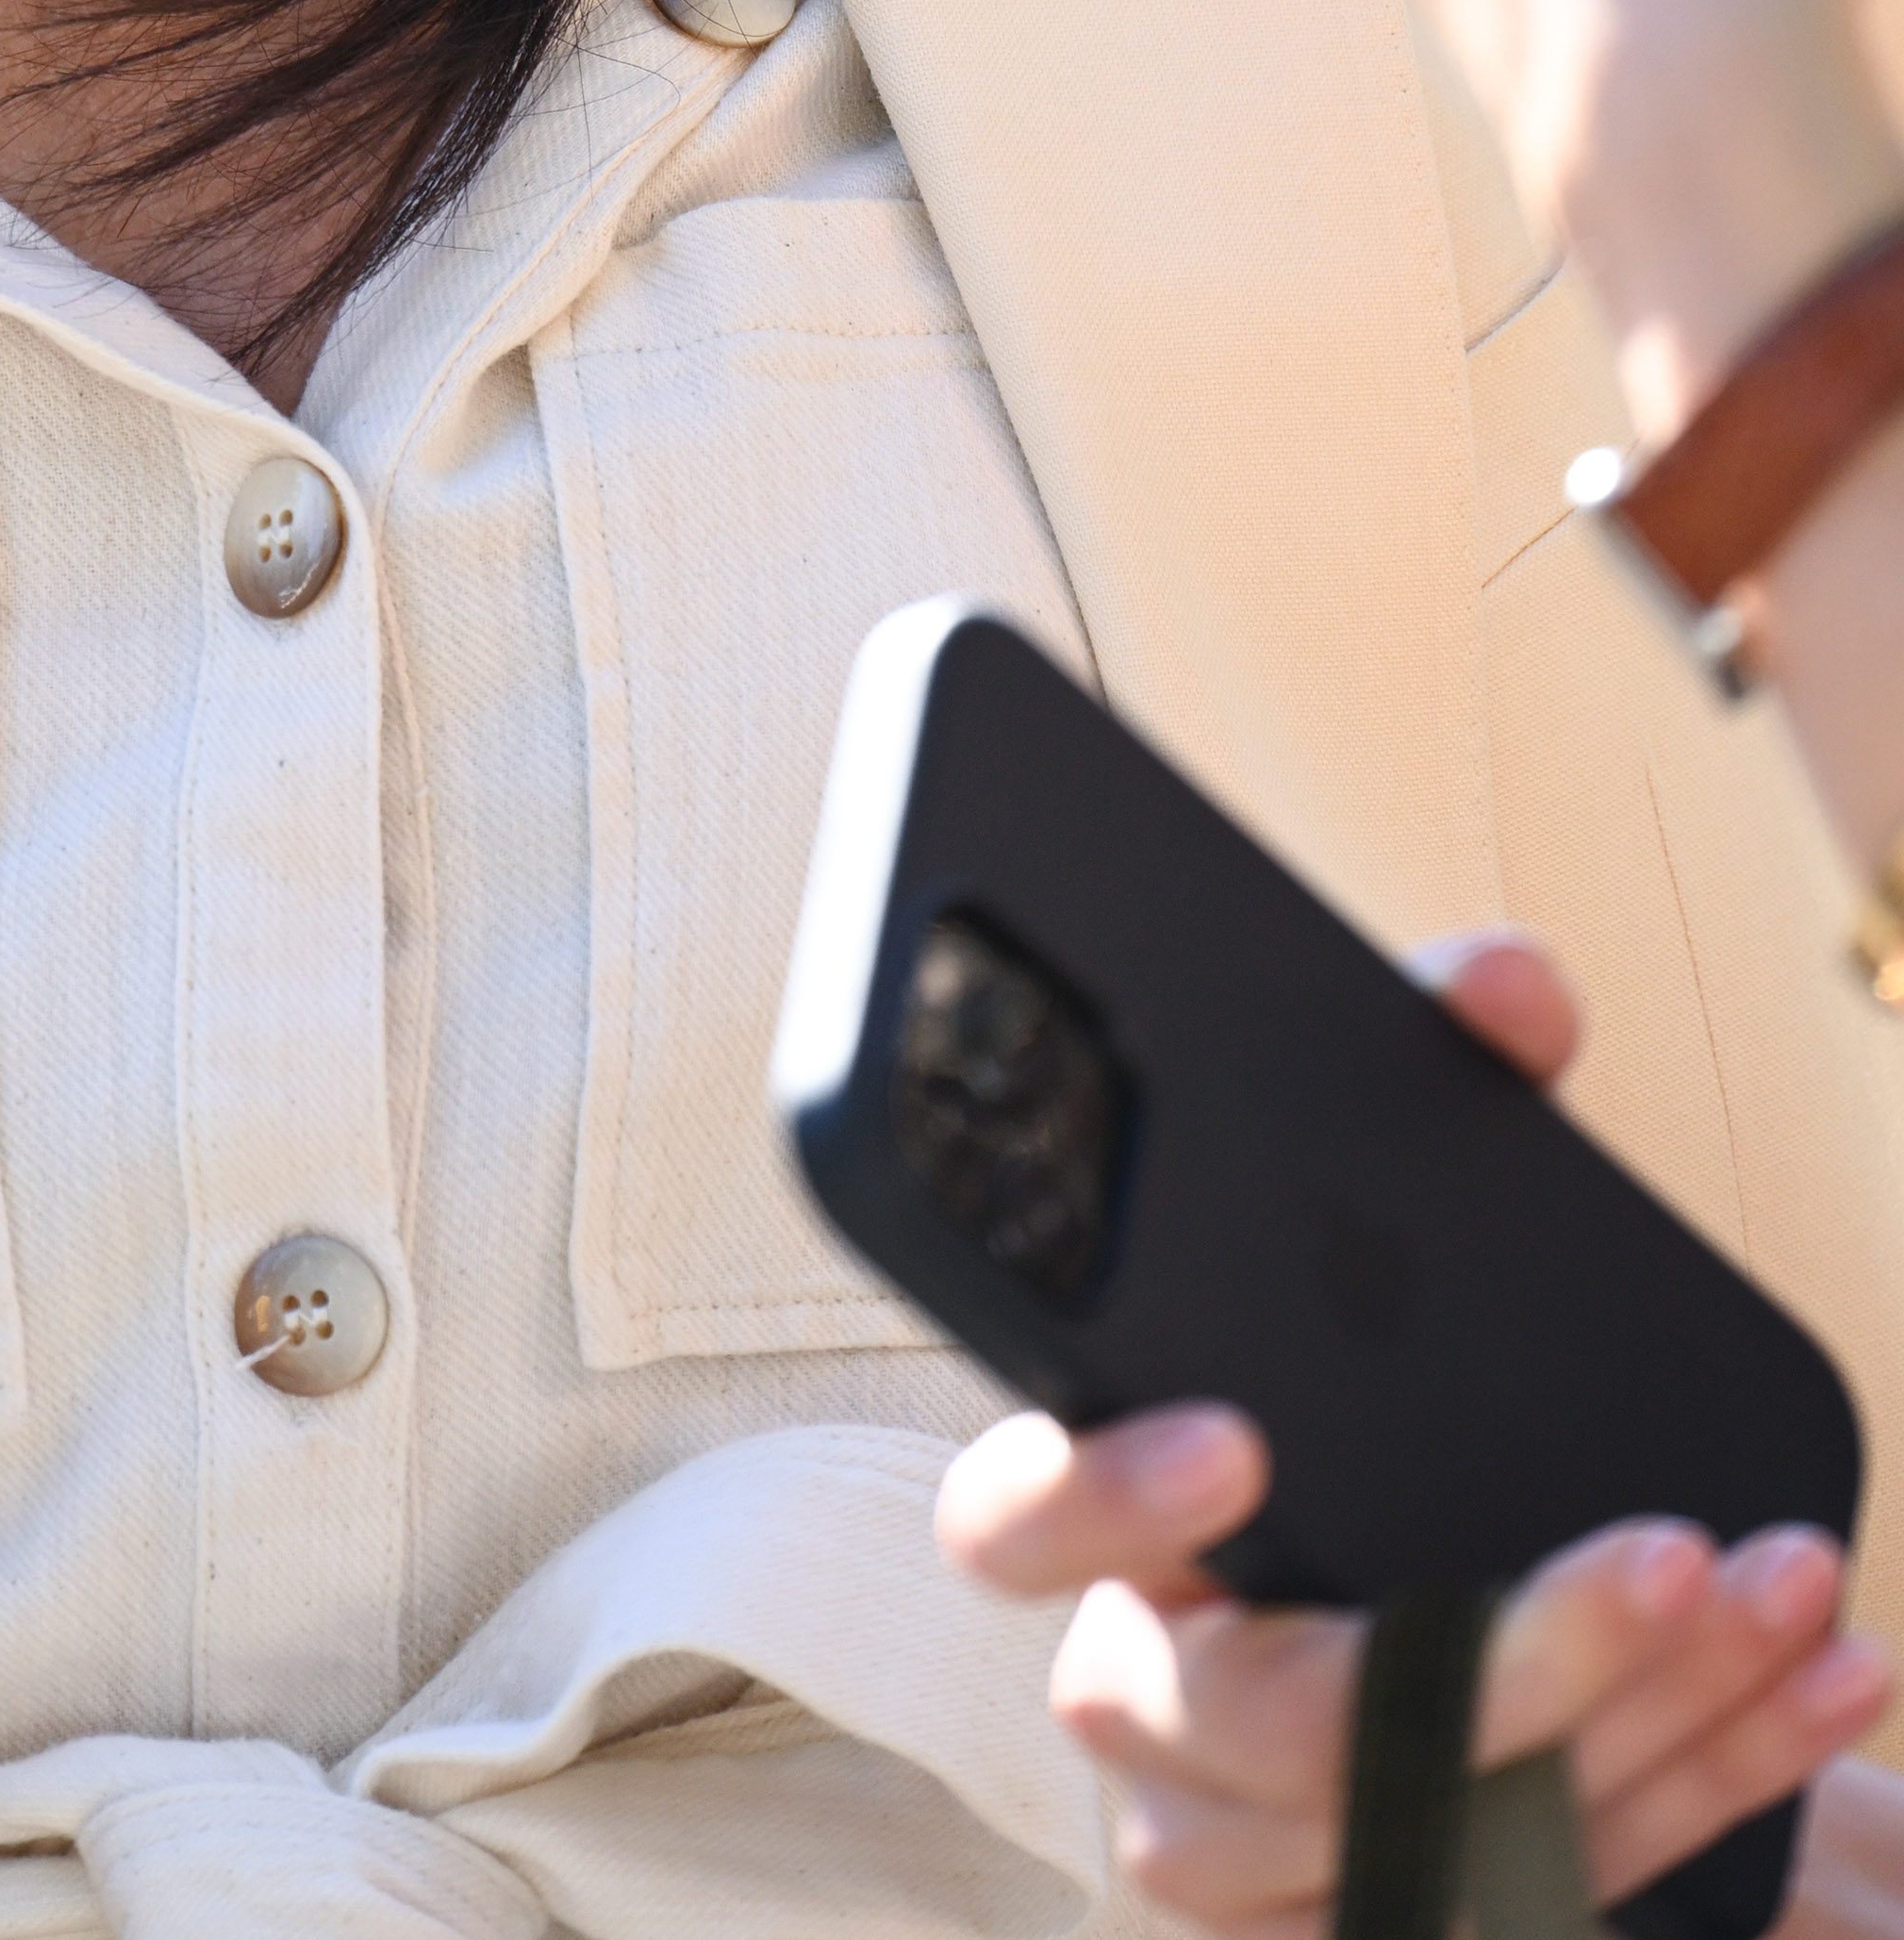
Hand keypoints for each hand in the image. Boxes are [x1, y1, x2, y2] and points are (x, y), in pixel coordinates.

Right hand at [939, 935, 1886, 1925]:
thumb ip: (1434, 1076)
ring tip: (1783, 1591)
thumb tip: (1511, 987)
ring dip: (1641, 1725)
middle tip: (1664, 1554)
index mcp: (1101, 1512)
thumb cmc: (1380, 1386)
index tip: (1236, 1439)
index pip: (1011, 1527)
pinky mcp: (1385, 1920)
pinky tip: (1826, 1677)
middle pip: (1260, 1729)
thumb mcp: (1403, 1217)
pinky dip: (1713, 1787)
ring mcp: (1259, 1846)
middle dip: (1487, 1659)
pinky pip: (1545, 1895)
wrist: (1466, 1578)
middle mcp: (1151, 1698)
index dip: (1096, 1493)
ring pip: (1424, 1839)